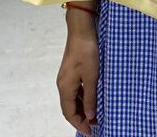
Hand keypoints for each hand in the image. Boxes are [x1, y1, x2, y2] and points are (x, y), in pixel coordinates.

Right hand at [57, 7, 99, 134]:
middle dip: (80, 118)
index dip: (79, 124)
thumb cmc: (86, 52)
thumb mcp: (91, 76)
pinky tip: (91, 98)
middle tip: (94, 125)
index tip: (91, 131)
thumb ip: (90, 97)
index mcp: (65, 87)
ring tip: (94, 115)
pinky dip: (82, 98)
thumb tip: (90, 116)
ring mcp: (66, 77)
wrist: (81, 30)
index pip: (69, 113)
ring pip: (72, 99)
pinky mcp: (71, 70)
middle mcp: (62, 84)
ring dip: (81, 108)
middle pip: (69, 107)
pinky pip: (75, 90)